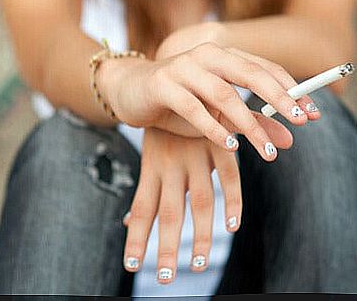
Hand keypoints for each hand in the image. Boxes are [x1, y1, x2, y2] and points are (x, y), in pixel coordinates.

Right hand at [101, 41, 319, 160]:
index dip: (292, 90)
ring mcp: (184, 67)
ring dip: (248, 124)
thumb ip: (254, 122)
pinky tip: (231, 147)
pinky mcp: (163, 84)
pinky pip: (193, 108)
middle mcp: (208, 56)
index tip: (314, 113)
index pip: (266, 69)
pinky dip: (213, 128)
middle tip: (302, 121)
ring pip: (224, 94)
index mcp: (225, 57)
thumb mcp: (221, 114)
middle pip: (251, 74)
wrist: (130, 89)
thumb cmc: (180, 101)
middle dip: (279, 99)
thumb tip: (290, 140)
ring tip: (266, 152)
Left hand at [121, 125, 290, 282]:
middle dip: (165, 247)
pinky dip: (232, 202)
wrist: (182, 78)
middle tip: (165, 279)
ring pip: (199, 203)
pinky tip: (232, 226)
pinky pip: (228, 178)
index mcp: (152, 166)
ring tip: (200, 265)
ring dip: (201, 236)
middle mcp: (172, 165)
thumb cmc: (164, 128)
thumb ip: (145, 193)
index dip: (136, 236)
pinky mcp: (218, 145)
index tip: (132, 263)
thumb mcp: (150, 155)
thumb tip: (124, 222)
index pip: (142, 209)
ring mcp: (196, 156)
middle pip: (169, 214)